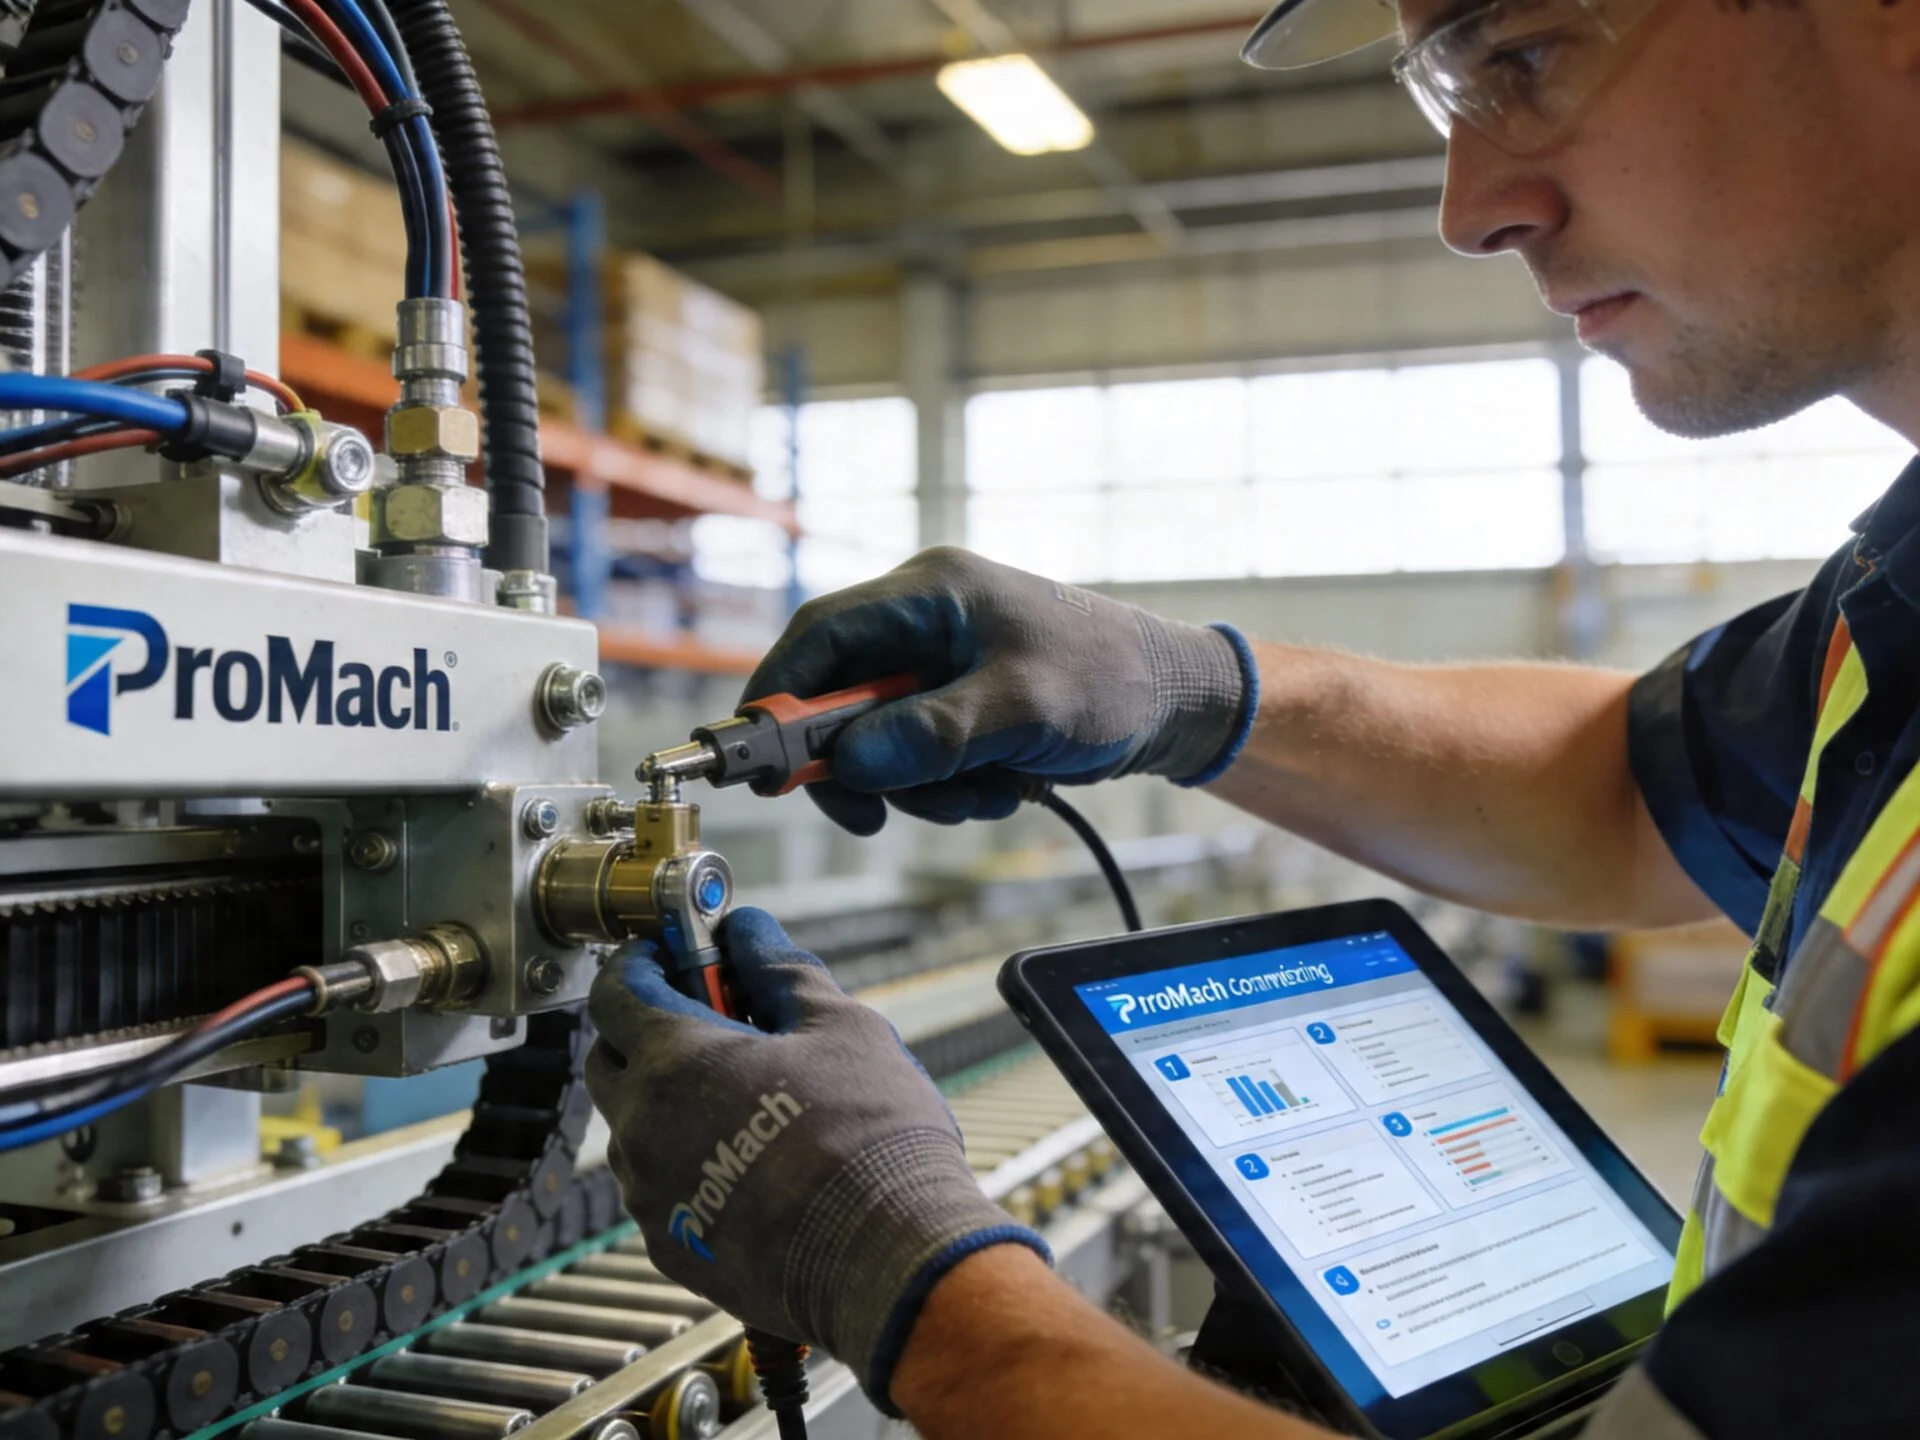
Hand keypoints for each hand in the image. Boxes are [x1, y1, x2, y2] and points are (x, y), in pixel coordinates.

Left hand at [585, 908, 1048, 1409]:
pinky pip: (662, 1187)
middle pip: (611, 1059)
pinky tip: (756, 1165)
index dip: (641, 960)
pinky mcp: (671, 1246)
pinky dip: (691, 1164)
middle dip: (648, 1030)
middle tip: (716, 1021)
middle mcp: (642, 1129)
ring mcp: (650, 1195)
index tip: (671, 953)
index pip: (615, 989)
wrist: (888, 1260)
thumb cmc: (870, 1142)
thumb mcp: (841, 1026)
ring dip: (673, 1102)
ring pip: (637, 1127)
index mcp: (674, 1061)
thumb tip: (748, 931)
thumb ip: (779, 969)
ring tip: (752, 1102)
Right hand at [743, 546, 1257, 833]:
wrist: (1180, 703)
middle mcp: (924, 621)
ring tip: (989, 792)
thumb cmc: (1113, 680)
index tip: (760, 765)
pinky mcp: (958, 706)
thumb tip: (850, 764)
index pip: (819, 635)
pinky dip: (949, 788)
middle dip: (863, 765)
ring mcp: (940, 666)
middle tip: (877, 815)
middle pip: (839, 698)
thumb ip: (935, 733)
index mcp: (929, 591)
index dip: (777, 697)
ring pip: (878, 742)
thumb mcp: (1025, 708)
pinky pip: (919, 758)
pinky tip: (1004, 787)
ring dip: (920, 787)